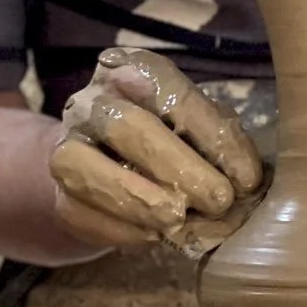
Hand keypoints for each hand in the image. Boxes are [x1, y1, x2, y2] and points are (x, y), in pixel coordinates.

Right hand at [49, 49, 265, 256]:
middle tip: (218, 201)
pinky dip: (123, 228)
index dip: (213, 136)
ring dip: (143, 200)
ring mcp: (66, 147)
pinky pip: (82, 213)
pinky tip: (154, 234)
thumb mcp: (198, 129)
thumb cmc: (170, 143)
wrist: (106, 171)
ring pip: (90, 170)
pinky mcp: (58, 196)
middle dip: (179, 168)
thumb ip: (220, 142)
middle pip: (129, 127)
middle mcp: (93, 102)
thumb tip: (248, 181)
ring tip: (181, 220)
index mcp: (133, 72)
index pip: (172, 94)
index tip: (247, 177)